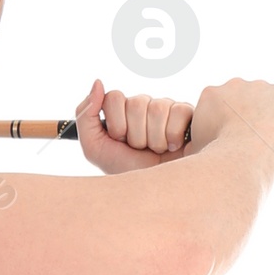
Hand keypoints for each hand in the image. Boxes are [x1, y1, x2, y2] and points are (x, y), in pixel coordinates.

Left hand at [75, 78, 194, 172]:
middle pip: (136, 103)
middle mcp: (143, 108)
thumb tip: (98, 82)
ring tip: (157, 152)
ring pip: (157, 108)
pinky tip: (173, 147)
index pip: (114, 97)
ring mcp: (166, 109)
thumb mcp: (95, 149)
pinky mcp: (187, 114)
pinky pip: (178, 111)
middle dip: (136, 135)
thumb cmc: (126, 171)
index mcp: (121, 112)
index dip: (116, 123)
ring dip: (155, 139)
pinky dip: (173, 136)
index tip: (120, 141)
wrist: (156, 192)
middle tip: (140, 150)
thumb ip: (85, 116)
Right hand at [186, 77, 273, 162]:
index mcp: (210, 94)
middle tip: (250, 142)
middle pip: (243, 100)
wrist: (243, 152)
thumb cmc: (216, 155)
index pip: (219, 106)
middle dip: (247, 118)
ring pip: (267, 102)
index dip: (224, 125)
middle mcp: (236, 84)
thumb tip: (194, 144)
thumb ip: (196, 139)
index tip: (230, 140)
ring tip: (269, 142)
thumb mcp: (194, 148)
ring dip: (268, 118)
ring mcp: (262, 87)